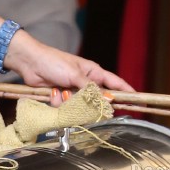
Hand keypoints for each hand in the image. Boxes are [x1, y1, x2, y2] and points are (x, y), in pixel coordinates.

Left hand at [4, 31, 128, 98]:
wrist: (30, 63)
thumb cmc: (54, 62)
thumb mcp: (75, 74)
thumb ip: (90, 88)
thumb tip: (105, 99)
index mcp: (94, 73)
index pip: (116, 84)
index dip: (128, 93)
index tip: (140, 103)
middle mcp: (86, 83)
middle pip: (98, 100)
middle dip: (89, 104)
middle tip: (82, 101)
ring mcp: (74, 91)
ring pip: (80, 107)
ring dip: (69, 102)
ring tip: (61, 90)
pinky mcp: (62, 97)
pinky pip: (65, 108)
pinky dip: (58, 101)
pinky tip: (52, 92)